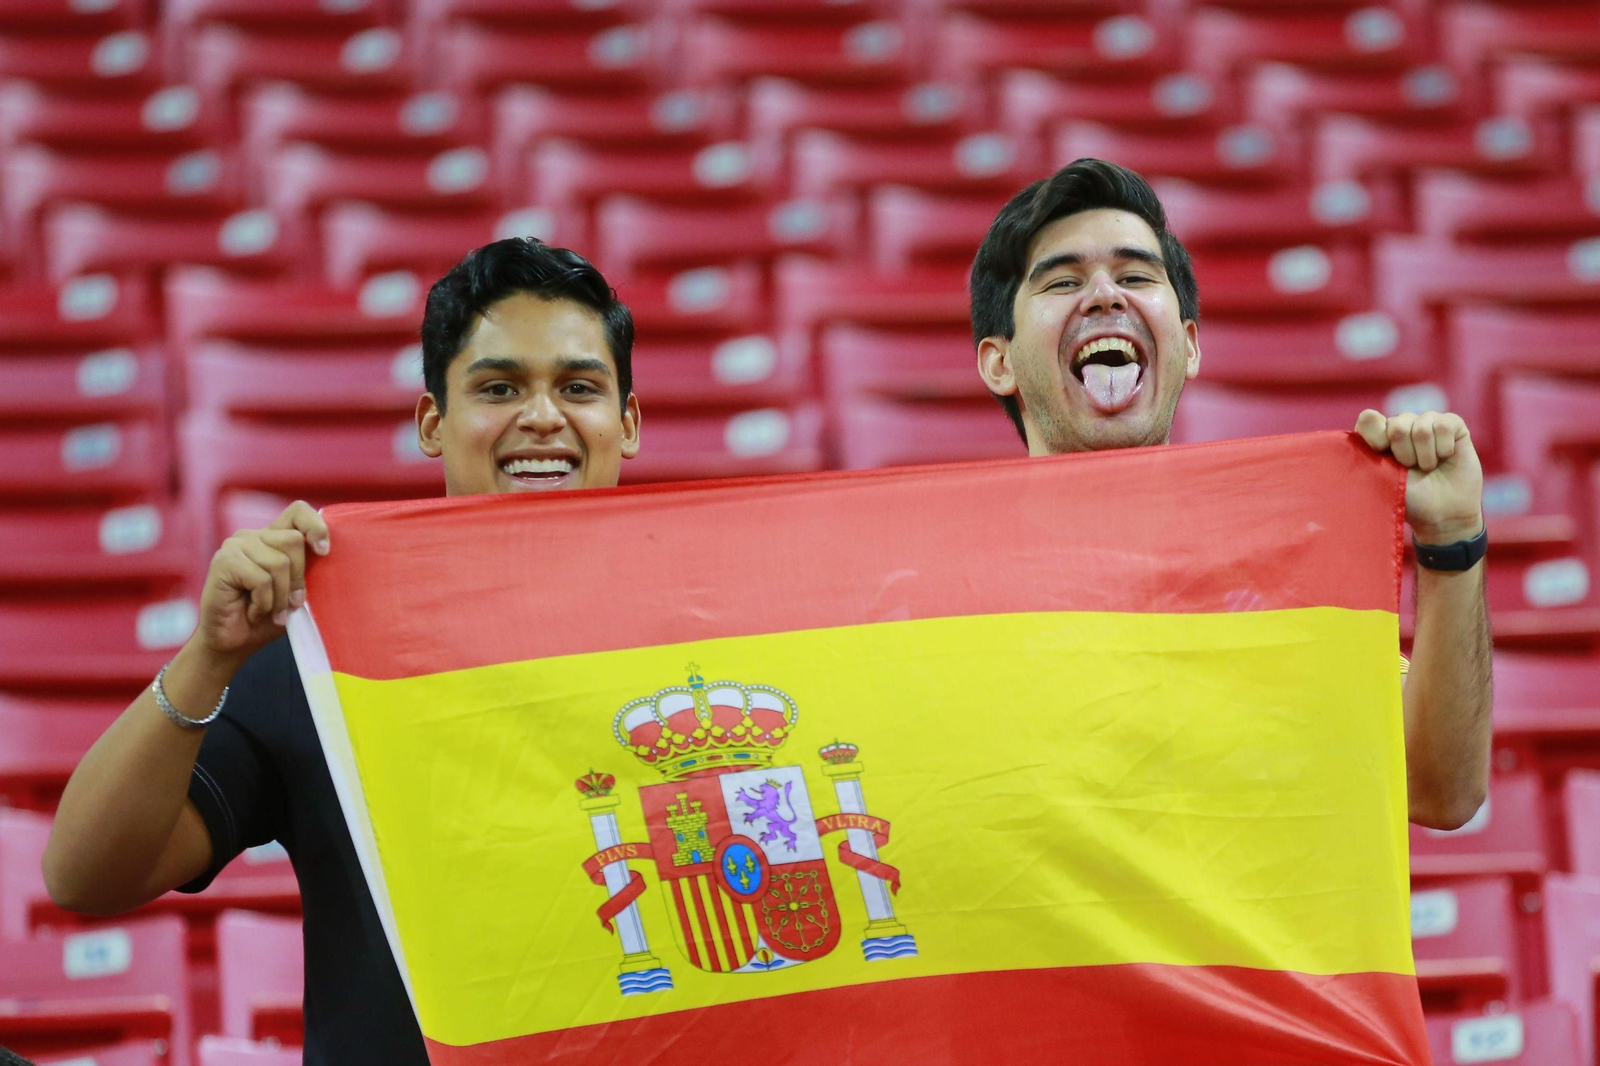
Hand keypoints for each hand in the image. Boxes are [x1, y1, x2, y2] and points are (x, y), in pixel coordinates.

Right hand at [191, 501, 329, 667]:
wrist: (233, 643)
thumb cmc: (267, 618)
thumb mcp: (296, 591)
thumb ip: (308, 570)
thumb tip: (327, 552)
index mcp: (272, 537)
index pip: (298, 512)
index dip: (315, 526)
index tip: (324, 551)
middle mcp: (253, 536)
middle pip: (294, 541)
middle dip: (298, 579)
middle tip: (290, 603)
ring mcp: (235, 545)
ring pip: (279, 562)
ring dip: (281, 596)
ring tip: (270, 610)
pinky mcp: (223, 561)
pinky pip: (261, 579)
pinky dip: (264, 602)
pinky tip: (252, 611)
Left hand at [1354, 410, 1483, 544]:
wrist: (1443, 513)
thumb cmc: (1409, 497)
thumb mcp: (1381, 477)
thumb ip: (1369, 447)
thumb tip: (1368, 414)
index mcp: (1379, 435)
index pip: (1368, 419)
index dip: (1377, 441)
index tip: (1385, 460)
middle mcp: (1402, 424)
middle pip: (1396, 424)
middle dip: (1404, 453)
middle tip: (1411, 468)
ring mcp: (1427, 421)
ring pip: (1422, 427)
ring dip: (1425, 455)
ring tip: (1429, 466)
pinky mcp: (1452, 424)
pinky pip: (1444, 425)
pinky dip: (1444, 448)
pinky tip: (1446, 456)